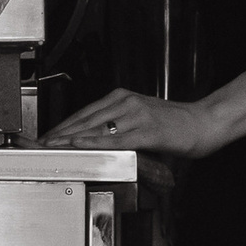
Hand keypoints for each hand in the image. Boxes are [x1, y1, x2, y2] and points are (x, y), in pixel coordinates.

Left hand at [47, 89, 217, 157]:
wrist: (204, 123)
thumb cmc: (175, 125)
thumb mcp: (140, 120)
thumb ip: (118, 127)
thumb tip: (93, 140)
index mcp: (122, 97)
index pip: (84, 112)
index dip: (63, 126)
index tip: (46, 137)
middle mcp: (126, 102)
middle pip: (85, 119)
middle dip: (60, 134)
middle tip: (40, 146)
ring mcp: (137, 115)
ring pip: (96, 128)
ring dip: (71, 140)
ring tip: (52, 148)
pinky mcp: (148, 131)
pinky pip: (116, 138)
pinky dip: (95, 142)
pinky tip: (81, 146)